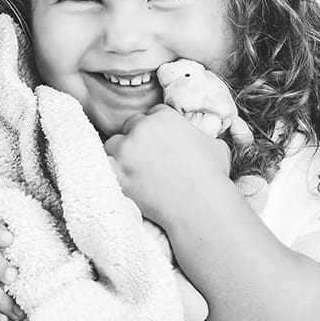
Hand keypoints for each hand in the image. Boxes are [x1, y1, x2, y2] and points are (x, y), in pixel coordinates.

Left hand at [104, 104, 230, 228]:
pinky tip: (117, 177)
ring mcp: (127, 150)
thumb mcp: (216, 146)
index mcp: (165, 117)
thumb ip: (202, 136)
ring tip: (132, 168)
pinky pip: (103, 164)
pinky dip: (109, 170)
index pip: (153, 114)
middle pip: (131, 125)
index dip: (156, 128)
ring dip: (120, 153)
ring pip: (113, 143)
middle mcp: (143, 128)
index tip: (159, 142)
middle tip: (146, 157)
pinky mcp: (117, 172)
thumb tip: (203, 139)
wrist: (201, 206)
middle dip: (137, 138)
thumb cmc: (212, 178)